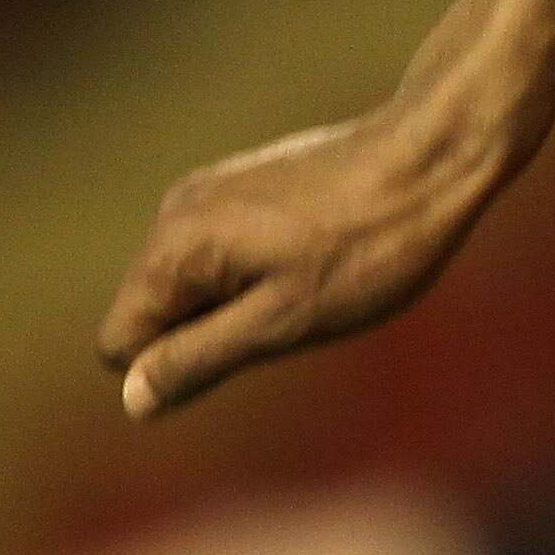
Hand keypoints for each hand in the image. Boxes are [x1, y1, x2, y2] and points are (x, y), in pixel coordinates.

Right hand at [96, 112, 496, 419]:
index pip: (120, 344)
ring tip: (319, 277)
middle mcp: (175, 212)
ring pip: (198, 283)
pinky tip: (327, 253)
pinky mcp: (247, 183)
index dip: (182, 362)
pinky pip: (228, 253)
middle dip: (217, 329)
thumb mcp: (285, 321)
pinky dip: (266, 269)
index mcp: (173, 248)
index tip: (257, 337)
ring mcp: (211, 192)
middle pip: (158, 311)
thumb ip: (200, 359)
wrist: (435, 155)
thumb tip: (133, 399)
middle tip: (298, 307)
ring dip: (246, 300)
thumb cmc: (370, 246)